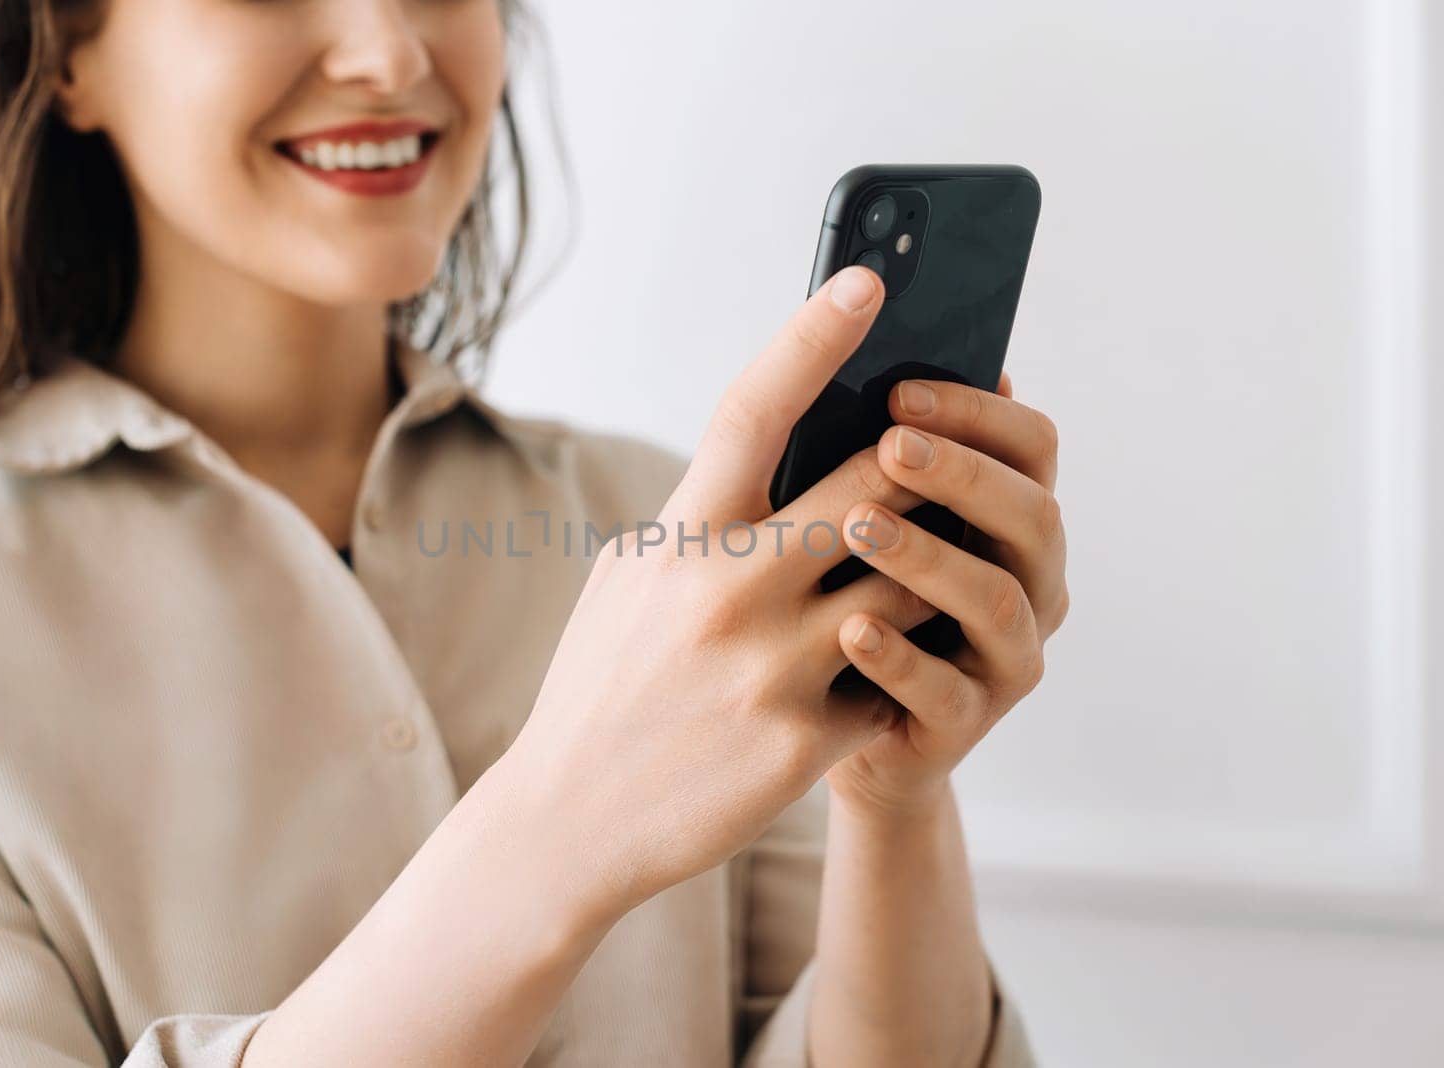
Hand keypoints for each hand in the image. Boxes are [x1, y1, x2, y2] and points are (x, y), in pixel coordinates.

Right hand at [498, 265, 951, 922]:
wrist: (570, 817)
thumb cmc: (603, 679)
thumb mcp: (633, 576)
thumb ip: (705, 516)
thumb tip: (786, 453)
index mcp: (679, 535)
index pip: (753, 408)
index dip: (813, 336)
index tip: (867, 281)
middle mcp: (727, 590)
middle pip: (867, 487)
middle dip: (917, 465)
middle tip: (946, 448)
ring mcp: (771, 668)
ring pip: (905, 582)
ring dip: (927, 567)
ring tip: (935, 559)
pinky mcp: (804, 740)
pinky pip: (893, 675)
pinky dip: (902, 661)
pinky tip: (891, 664)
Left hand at [821, 370, 1069, 819]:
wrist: (819, 723)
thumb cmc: (836, 594)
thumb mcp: (850, 513)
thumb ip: (869, 455)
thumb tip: (845, 346)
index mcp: (1008, 517)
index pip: (1031, 444)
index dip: (978, 412)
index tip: (901, 389)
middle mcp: (1028, 581)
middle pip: (1032, 515)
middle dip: (962, 474)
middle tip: (887, 445)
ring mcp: (1005, 657)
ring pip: (998, 601)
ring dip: (931, 557)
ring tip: (857, 525)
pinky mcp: (964, 724)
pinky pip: (945, 691)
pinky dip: (900, 656)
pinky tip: (849, 628)